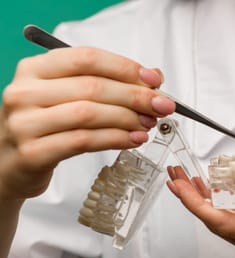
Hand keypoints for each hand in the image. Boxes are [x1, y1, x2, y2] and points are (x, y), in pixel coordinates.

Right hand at [0, 47, 175, 199]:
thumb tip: (153, 77)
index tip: (154, 80)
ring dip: (128, 119)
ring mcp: (26, 123)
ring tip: (149, 124)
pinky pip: (84, 141)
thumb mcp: (69, 97)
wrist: (11, 165)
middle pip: (93, 87)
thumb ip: (107, 83)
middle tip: (162, 106)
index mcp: (34, 69)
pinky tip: (133, 139)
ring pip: (90, 114)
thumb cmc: (46, 126)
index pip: (86, 58)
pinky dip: (116, 139)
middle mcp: (25, 92)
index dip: (125, 68)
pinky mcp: (34, 152)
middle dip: (135, 96)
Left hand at [166, 165, 234, 257]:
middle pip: (220, 227)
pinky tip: (215, 193)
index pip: (224, 223)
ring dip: (206, 205)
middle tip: (176, 175)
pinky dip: (222, 208)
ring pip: (228, 227)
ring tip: (188, 181)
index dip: (196, 204)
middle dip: (194, 202)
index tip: (178, 184)